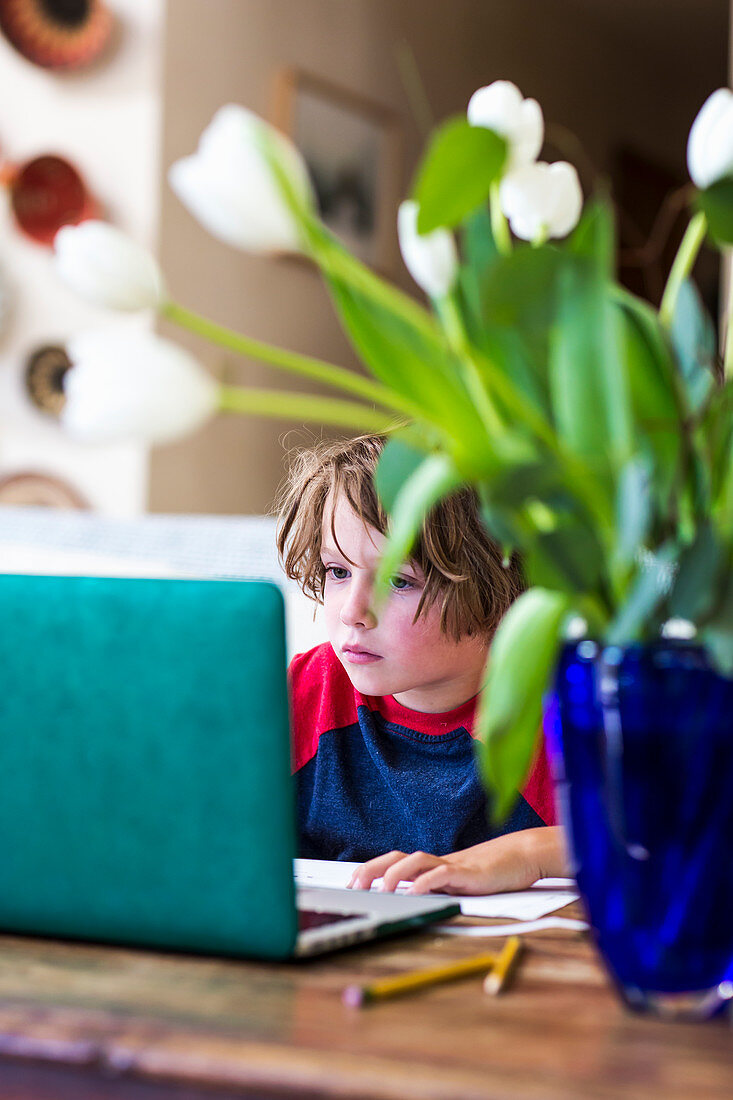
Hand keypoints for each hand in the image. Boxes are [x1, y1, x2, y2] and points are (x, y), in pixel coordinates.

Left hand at [348, 827, 567, 895]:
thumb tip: (409, 902)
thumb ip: (435, 890)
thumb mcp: (456, 884)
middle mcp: (436, 862)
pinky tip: (417, 892)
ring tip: (381, 888)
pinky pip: (444, 874)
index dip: (371, 869)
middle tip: (354, 885)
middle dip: (372, 869)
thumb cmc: (488, 874)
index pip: (393, 861)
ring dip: (395, 873)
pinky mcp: (468, 872)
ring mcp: (452, 865)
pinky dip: (428, 882)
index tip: (351, 882)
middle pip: (397, 858)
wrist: (520, 857)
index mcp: (430, 866)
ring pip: (417, 861)